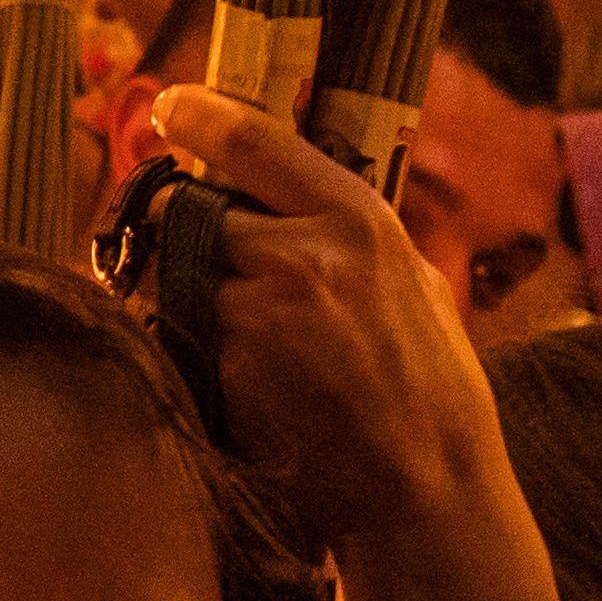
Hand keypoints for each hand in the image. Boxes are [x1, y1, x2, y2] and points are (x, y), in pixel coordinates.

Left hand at [148, 85, 571, 600]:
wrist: (426, 493)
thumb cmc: (432, 396)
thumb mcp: (416, 289)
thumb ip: (352, 242)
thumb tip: (297, 208)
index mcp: (359, 220)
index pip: (257, 141)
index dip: (201, 116)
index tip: (170, 107)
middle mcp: (300, 253)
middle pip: (189, 210)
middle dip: (178, 230)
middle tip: (184, 257)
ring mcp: (252, 311)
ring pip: (169, 276)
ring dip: (174, 295)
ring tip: (222, 336)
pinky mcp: (218, 367)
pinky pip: (168, 337)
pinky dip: (176, 348)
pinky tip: (224, 380)